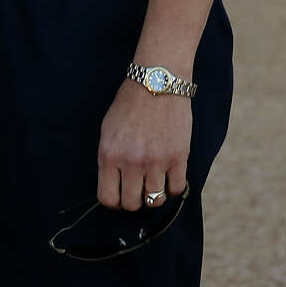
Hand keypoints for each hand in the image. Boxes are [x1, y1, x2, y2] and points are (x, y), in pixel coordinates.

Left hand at [96, 80, 191, 209]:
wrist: (156, 82)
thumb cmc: (129, 104)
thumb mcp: (108, 129)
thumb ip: (110, 157)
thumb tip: (113, 184)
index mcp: (109, 153)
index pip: (108, 197)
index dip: (113, 201)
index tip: (118, 195)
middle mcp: (131, 161)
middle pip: (132, 204)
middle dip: (133, 199)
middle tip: (137, 188)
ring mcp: (156, 161)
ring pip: (155, 199)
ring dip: (154, 194)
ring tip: (153, 180)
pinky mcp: (178, 158)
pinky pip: (176, 189)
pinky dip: (173, 187)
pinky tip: (168, 175)